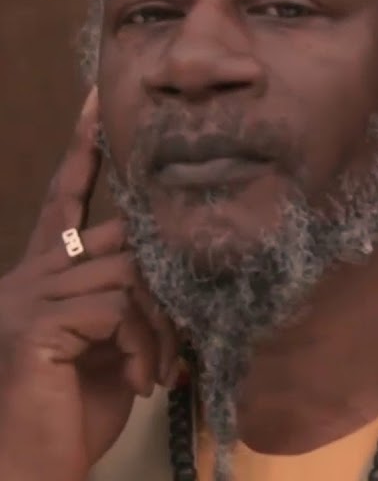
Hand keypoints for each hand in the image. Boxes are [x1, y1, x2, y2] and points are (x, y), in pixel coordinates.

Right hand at [0, 89, 179, 480]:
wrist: (32, 470)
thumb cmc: (73, 414)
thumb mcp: (114, 348)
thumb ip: (132, 303)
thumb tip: (175, 275)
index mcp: (44, 278)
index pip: (64, 200)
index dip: (85, 151)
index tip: (100, 102)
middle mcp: (30, 276)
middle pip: (118, 237)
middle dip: (163, 272)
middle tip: (179, 330)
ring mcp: (30, 298)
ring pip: (128, 274)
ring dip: (158, 326)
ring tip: (156, 371)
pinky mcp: (38, 324)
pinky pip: (118, 306)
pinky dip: (142, 341)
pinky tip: (141, 378)